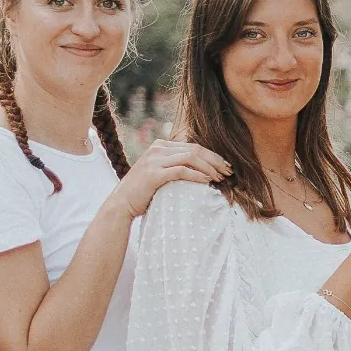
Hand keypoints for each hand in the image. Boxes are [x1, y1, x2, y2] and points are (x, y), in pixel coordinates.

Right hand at [110, 139, 230, 216]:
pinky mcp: (154, 174)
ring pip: (191, 158)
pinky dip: (197, 175)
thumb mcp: (160, 172)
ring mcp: (155, 160)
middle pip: (195, 149)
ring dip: (209, 168)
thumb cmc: (144, 192)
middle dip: (215, 161)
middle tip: (228, 172)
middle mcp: (158, 149)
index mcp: (161, 146)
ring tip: (220, 178)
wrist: (121, 204)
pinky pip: (181, 171)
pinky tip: (207, 181)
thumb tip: (201, 169)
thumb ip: (175, 165)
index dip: (212, 156)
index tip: (225, 167)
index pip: (193, 146)